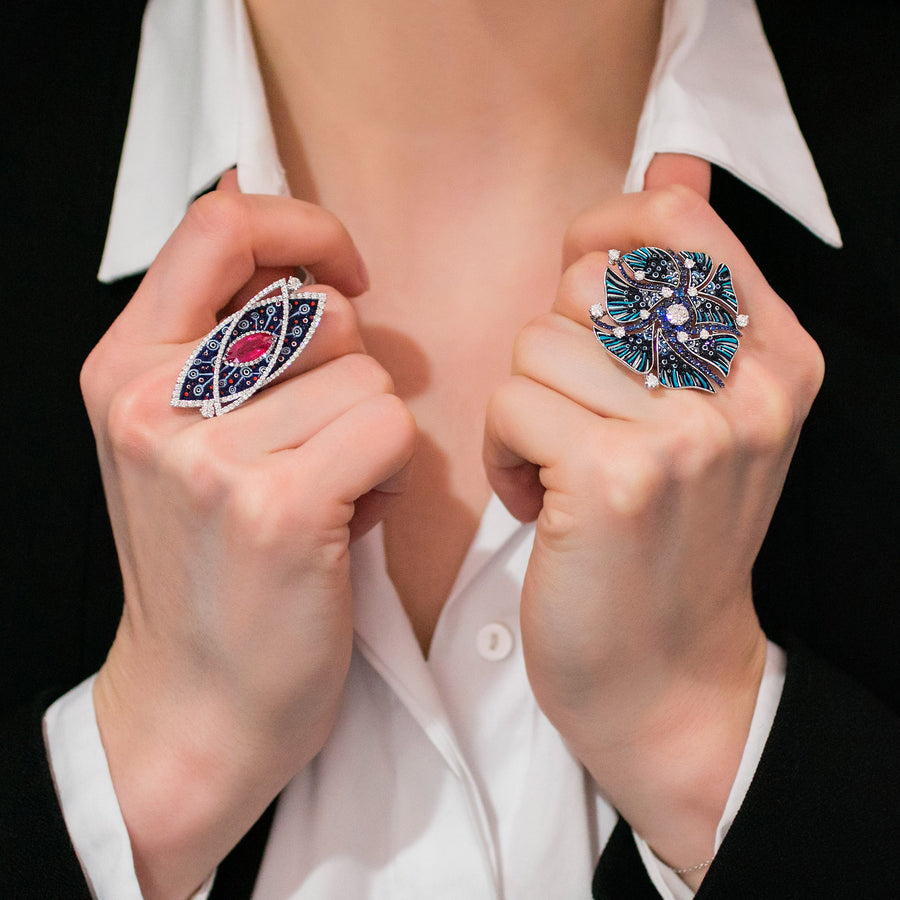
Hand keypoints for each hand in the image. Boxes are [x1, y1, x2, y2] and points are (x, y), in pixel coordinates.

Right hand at [81, 174, 415, 898]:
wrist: (200, 698)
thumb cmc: (207, 565)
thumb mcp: (179, 439)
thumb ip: (229, 348)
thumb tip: (310, 267)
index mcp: (124, 366)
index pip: (220, 224)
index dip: (303, 228)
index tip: (344, 273)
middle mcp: (154, 400)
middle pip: (319, 311)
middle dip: (348, 371)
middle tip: (318, 440)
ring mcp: (211, 456)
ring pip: (366, 378)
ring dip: (369, 432)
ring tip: (328, 488)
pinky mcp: (277, 508)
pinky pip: (388, 430)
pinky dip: (389, 474)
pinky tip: (350, 517)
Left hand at [483, 156, 822, 876]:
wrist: (665, 675)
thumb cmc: (667, 540)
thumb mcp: (705, 409)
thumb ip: (688, 287)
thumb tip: (670, 166)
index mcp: (775, 358)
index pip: (676, 221)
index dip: (602, 235)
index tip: (578, 298)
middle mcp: (744, 388)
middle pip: (587, 280)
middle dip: (556, 346)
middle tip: (578, 419)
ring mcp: (684, 432)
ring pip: (537, 343)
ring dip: (525, 408)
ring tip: (558, 469)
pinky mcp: (613, 476)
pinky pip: (511, 402)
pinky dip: (504, 452)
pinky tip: (539, 500)